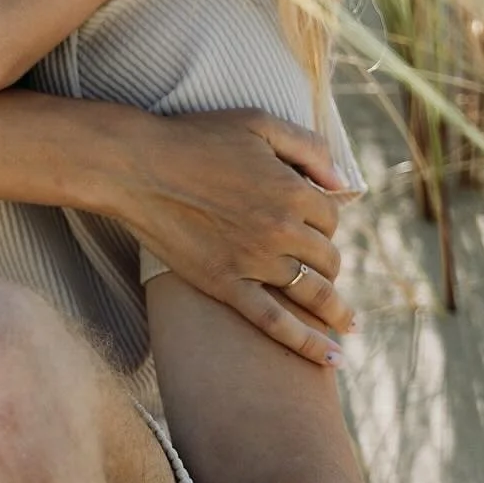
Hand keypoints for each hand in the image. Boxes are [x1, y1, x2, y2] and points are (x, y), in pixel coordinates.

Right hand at [111, 108, 355, 365]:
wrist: (137, 166)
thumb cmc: (194, 138)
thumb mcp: (257, 122)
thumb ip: (307, 146)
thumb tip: (341, 181)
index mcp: (293, 191)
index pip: (331, 216)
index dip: (323, 219)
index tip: (311, 223)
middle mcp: (281, 229)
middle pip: (327, 257)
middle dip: (327, 262)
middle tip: (317, 266)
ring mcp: (254, 261)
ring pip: (313, 293)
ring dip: (335, 310)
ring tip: (347, 324)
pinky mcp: (225, 284)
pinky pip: (276, 323)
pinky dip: (308, 344)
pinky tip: (333, 360)